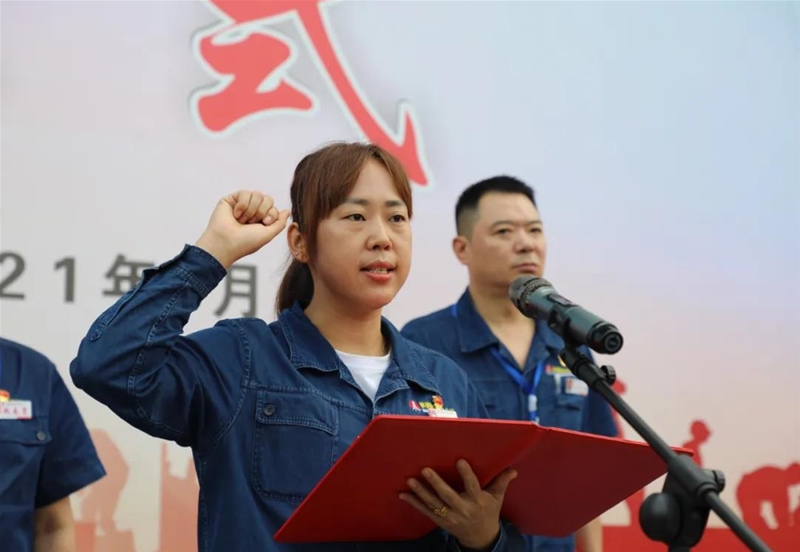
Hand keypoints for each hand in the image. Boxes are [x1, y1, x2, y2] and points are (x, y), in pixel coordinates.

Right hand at [195, 190, 289, 268]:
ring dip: (251, 210)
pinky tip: (235, 214)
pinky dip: (242, 205)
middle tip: (251, 223)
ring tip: (242, 220)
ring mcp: (242, 205)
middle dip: (262, 211)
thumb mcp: (268, 234)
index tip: (264, 223)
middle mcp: (252, 211)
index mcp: (261, 220)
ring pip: (257, 194)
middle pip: (268, 198)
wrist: (225, 242)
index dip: (271, 214)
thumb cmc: (245, 242)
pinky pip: (245, 192)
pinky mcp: (231, 199)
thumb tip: (288, 211)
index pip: (274, 208)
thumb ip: (280, 222)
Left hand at [399, 459, 517, 550]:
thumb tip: (513, 469)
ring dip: (421, 493)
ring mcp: (450, 517)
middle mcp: (463, 509)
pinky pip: (425, 512)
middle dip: (436, 483)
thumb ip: (502, 482)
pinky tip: (403, 494)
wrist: (480, 537)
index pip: (472, 486)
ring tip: (410, 480)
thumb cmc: (488, 512)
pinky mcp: (440, 521)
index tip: (459, 460)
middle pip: (448, 496)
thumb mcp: (497, 498)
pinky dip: (414, 503)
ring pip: (434, 504)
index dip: (466, 474)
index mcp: (478, 501)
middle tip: (425, 470)